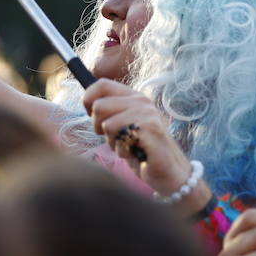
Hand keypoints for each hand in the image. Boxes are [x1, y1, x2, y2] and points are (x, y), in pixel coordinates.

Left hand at [82, 78, 190, 195]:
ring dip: (112, 143)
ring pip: (107, 124)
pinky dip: (122, 151)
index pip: (101, 84)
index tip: (91, 116)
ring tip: (128, 146)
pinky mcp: (151, 130)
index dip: (88, 100)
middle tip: (115, 138)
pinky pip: (120, 138)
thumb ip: (109, 112)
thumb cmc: (141, 149)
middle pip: (99, 106)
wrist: (168, 171)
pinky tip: (135, 153)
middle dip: (98, 127)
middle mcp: (141, 101)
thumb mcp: (123, 126)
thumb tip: (87, 101)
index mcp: (133, 96)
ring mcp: (147, 114)